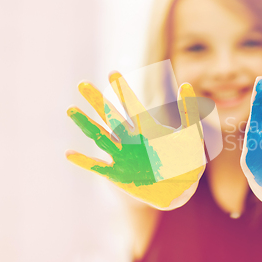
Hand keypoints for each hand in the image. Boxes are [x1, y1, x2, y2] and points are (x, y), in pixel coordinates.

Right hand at [66, 72, 205, 209]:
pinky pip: (97, 167)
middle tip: (82, 83)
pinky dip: (84, 161)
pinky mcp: (118, 175)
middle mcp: (131, 139)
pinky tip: (69, 153)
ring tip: (71, 109)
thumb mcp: (192, 135)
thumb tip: (185, 85)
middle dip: (97, 101)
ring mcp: (122, 156)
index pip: (132, 106)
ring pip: (100, 137)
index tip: (113, 72)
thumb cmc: (188, 160)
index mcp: (147, 129)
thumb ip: (189, 112)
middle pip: (111, 116)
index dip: (123, 90)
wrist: (181, 189)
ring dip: (86, 124)